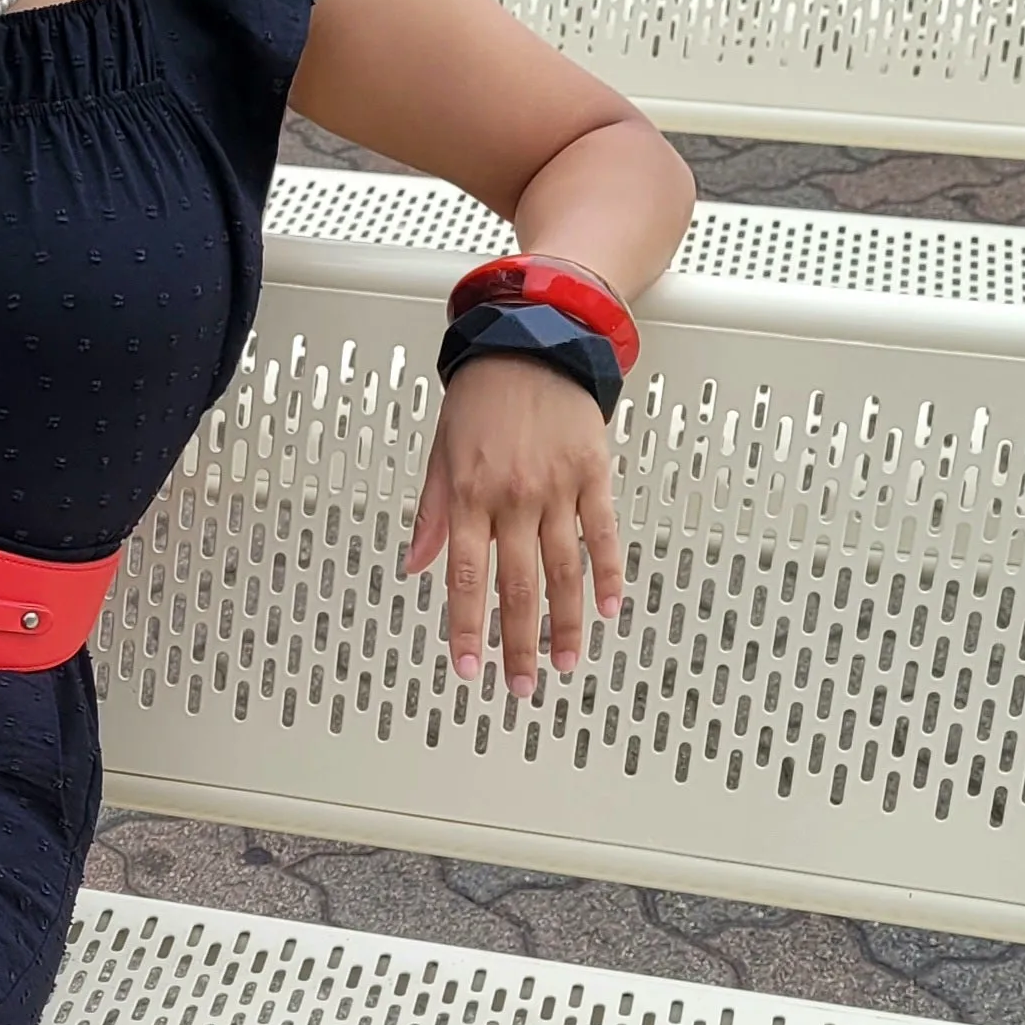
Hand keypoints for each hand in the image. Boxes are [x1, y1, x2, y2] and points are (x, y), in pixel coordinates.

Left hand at [402, 358, 623, 694]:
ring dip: (565, 624)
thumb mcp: (441, 453)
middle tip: (521, 686)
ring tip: (565, 662)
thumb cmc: (482, 395)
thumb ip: (432, 514)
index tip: (467, 667)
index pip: (466, 578)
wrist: (534, 338)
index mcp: (469, 494)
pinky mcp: (594, 474)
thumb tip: (416, 565)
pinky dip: (608, 575)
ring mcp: (558, 488)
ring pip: (563, 571)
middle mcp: (514, 497)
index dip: (467, 628)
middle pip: (518, 586)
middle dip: (518, 643)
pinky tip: (608, 609)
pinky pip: (603, 535)